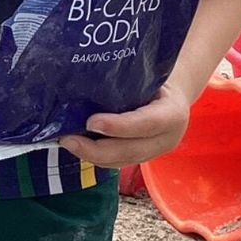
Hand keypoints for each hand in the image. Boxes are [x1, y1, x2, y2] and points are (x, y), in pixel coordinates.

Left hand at [60, 82, 190, 167]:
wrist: (173, 98)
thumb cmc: (156, 80)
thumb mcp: (149, 77)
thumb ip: (128, 82)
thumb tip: (88, 77)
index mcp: (173, 113)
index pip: (147, 123)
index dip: (119, 126)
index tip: (90, 122)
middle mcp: (167, 138)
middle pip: (130, 151)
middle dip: (96, 149)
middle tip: (68, 140)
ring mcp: (154, 152)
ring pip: (121, 161)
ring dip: (90, 155)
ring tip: (67, 142)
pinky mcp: (141, 158)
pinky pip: (117, 163)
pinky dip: (94, 157)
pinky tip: (77, 146)